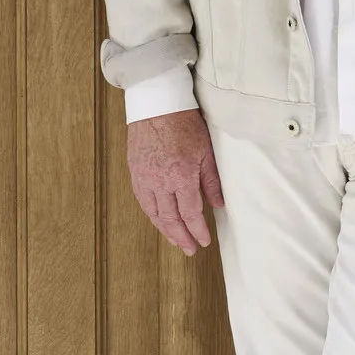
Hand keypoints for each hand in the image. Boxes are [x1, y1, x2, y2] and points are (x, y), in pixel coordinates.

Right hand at [125, 109, 223, 254]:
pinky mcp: (135, 172)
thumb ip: (211, 180)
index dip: (197, 230)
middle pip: (170, 218)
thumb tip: (218, 204)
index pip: (190, 213)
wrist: (156, 104)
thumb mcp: (206, 150)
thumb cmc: (183, 123)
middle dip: (181, 237)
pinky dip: (152, 214)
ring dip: (165, 230)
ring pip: (154, 213)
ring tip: (175, 240)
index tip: (204, 241)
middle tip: (189, 250)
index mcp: (181, 176)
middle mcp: (160, 181)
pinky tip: (159, 220)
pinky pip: (143, 200)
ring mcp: (145, 178)